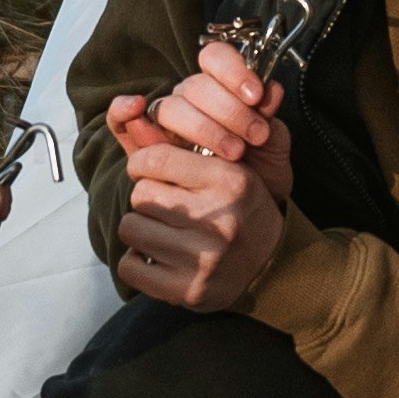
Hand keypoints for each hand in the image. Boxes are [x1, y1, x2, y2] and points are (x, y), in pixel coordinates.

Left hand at [103, 91, 305, 313]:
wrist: (273, 265)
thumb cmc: (239, 208)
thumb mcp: (224, 168)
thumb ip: (175, 143)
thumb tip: (126, 107)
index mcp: (231, 181)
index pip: (156, 159)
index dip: (143, 163)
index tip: (149, 170)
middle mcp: (219, 219)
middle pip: (141, 194)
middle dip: (147, 198)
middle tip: (167, 207)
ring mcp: (205, 258)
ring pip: (131, 228)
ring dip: (141, 229)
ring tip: (164, 232)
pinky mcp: (189, 290)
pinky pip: (130, 266)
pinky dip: (137, 262)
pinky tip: (158, 259)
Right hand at [133, 33, 289, 170]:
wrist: (244, 216)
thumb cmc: (258, 177)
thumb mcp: (273, 149)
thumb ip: (270, 118)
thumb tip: (271, 89)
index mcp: (220, 90)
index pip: (215, 58)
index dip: (233, 70)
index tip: (256, 95)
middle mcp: (189, 101)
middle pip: (195, 86)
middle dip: (228, 110)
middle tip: (255, 137)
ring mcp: (163, 122)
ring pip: (170, 107)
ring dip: (201, 126)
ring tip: (233, 152)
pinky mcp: (139, 145)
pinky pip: (121, 121)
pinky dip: (122, 111)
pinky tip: (134, 106)